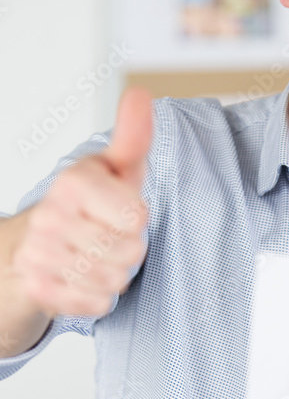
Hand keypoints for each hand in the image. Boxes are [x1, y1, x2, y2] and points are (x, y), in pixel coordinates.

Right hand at [11, 87, 152, 317]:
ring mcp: (39, 253)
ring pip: (112, 280)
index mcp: (73, 183)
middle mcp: (49, 216)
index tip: (121, 212)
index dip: (138, 220)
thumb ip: (133, 137)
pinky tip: (85, 279)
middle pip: (128, 252)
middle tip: (110, 238)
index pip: (136, 218)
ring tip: (98, 257)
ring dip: (115, 273)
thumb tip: (140, 94)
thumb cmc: (89, 203)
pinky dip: (98, 297)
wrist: (38, 242)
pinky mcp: (37, 287)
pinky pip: (93, 303)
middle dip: (129, 250)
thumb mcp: (115, 168)